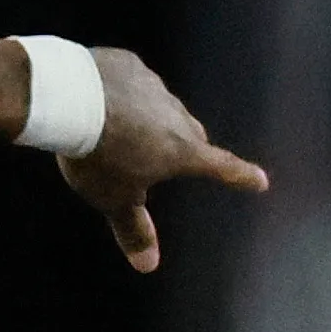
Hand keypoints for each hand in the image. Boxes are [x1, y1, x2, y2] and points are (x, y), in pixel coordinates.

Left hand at [62, 49, 267, 271]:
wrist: (70, 99)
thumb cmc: (97, 156)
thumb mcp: (114, 199)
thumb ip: (133, 230)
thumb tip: (148, 266)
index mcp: (181, 150)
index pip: (220, 166)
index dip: (240, 175)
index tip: (260, 180)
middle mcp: (176, 114)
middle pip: (192, 133)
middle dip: (190, 146)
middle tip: (181, 155)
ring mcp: (153, 86)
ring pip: (163, 106)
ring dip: (153, 119)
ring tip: (128, 130)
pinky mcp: (128, 65)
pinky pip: (133, 83)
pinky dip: (126, 94)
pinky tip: (105, 100)